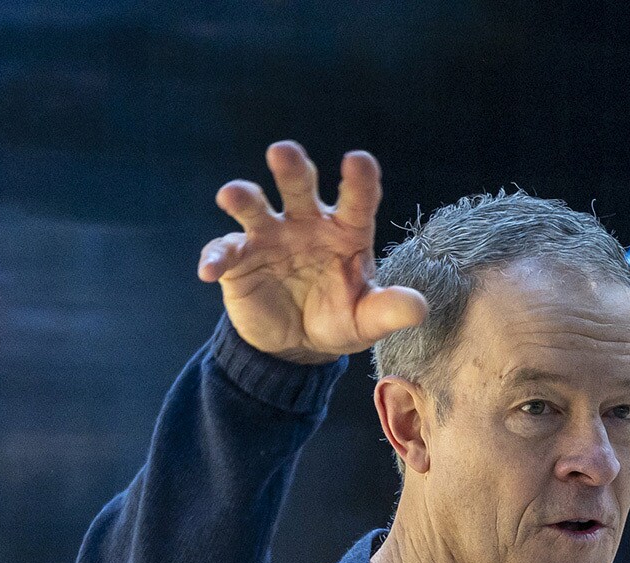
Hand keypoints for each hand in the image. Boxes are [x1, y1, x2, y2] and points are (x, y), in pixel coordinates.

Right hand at [197, 142, 427, 365]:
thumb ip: (389, 310)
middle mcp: (306, 223)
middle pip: (299, 186)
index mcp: (345, 231)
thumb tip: (420, 307)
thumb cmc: (339, 318)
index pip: (356, 199)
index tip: (357, 160)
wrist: (298, 343)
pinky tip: (210, 271)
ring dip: (244, 198)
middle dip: (291, 168)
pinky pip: (224, 252)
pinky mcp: (238, 258)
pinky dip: (215, 258)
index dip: (358, 179)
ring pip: (255, 207)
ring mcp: (269, 236)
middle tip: (282, 152)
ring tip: (233, 196)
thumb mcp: (367, 319)